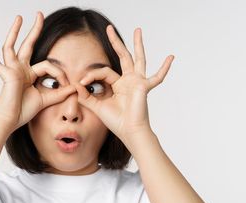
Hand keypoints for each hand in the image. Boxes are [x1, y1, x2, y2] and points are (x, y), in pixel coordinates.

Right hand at [0, 12, 75, 132]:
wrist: (12, 120)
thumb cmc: (24, 111)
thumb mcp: (47, 100)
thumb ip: (60, 93)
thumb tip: (74, 87)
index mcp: (29, 74)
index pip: (48, 66)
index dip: (60, 74)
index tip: (68, 85)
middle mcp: (19, 69)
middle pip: (27, 45)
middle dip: (34, 30)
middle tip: (39, 15)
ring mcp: (11, 70)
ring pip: (12, 47)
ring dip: (15, 31)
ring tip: (20, 18)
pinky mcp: (6, 75)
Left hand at [75, 25, 173, 142]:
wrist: (129, 131)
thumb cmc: (117, 122)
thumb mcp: (96, 106)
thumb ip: (85, 95)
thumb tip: (75, 84)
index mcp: (119, 84)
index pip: (103, 71)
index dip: (91, 74)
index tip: (82, 82)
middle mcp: (129, 81)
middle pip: (123, 57)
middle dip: (116, 42)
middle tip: (109, 28)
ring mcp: (138, 82)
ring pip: (138, 59)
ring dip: (138, 44)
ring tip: (137, 30)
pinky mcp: (143, 87)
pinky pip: (157, 77)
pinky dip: (164, 68)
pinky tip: (171, 57)